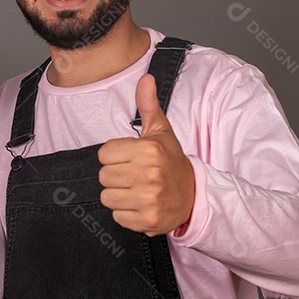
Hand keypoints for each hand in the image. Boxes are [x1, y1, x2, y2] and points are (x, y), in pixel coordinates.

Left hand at [97, 74, 194, 236]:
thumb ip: (148, 105)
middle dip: (115, 176)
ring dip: (119, 196)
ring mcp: (148, 199)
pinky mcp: (147, 220)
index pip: (103, 153)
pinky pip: (117, 217)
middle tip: (134, 175)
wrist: (195, 196)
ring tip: (136, 190)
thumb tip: (145, 78)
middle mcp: (149, 174)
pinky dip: (126, 214)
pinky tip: (140, 205)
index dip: (114, 156)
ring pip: (107, 197)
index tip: (130, 158)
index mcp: (148, 150)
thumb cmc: (171, 161)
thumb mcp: (160, 131)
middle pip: (103, 176)